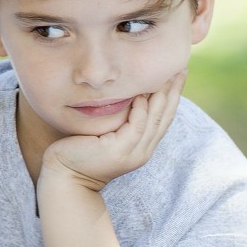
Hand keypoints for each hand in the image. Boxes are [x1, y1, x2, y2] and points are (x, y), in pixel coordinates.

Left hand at [40, 70, 185, 190]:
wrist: (65, 177)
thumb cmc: (81, 152)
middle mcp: (143, 151)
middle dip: (174, 92)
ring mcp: (132, 153)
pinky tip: (142, 94)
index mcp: (143, 147)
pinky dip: (141, 110)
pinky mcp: (119, 151)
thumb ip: (122, 121)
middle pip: (165, 117)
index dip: (173, 96)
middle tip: (181, 69)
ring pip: (154, 120)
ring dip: (162, 96)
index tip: (179, 74)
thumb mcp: (108, 135)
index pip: (164, 118)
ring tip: (166, 76)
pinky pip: (136, 126)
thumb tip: (130, 95)